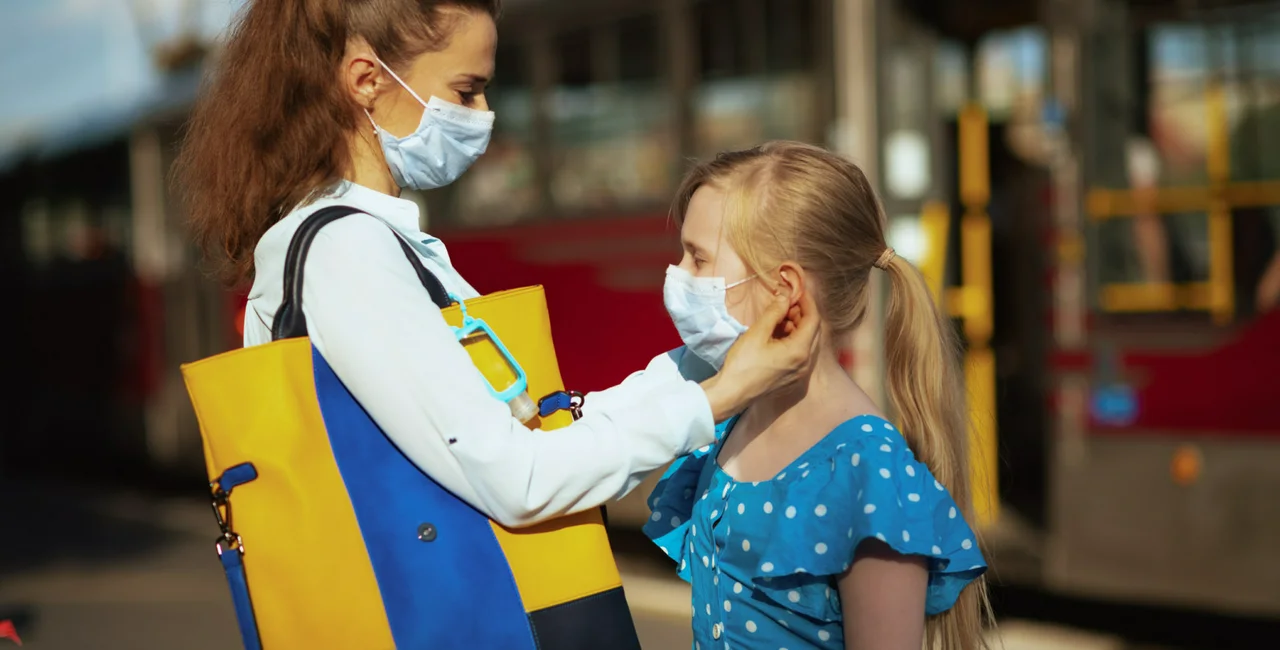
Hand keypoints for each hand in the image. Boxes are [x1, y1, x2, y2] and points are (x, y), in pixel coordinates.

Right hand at [700, 291, 820, 421]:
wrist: (732, 393)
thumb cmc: (743, 364)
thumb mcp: (757, 333)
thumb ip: (774, 312)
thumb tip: (785, 296)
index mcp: (800, 351)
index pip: (813, 320)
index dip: (807, 302)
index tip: (797, 291)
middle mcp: (805, 363)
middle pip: (813, 331)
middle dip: (802, 314)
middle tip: (786, 303)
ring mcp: (800, 373)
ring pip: (807, 342)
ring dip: (797, 327)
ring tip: (778, 318)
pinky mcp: (792, 378)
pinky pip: (800, 354)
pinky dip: (793, 340)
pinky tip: (777, 335)